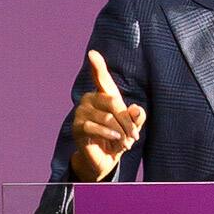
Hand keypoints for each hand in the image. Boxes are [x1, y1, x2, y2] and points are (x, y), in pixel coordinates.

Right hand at [70, 50, 146, 181]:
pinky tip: (116, 142)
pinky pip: (96, 128)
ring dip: (121, 133)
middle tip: (135, 136)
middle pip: (112, 102)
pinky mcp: (77, 127)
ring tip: (126, 144)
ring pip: (107, 118)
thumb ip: (136, 117)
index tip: (92, 53)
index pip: (100, 77)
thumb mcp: (132, 127)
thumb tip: (135, 109)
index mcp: (103, 95)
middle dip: (127, 121)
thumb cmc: (119, 137)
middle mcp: (89, 99)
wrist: (104, 160)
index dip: (97, 65)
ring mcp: (81, 112)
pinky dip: (110, 135)